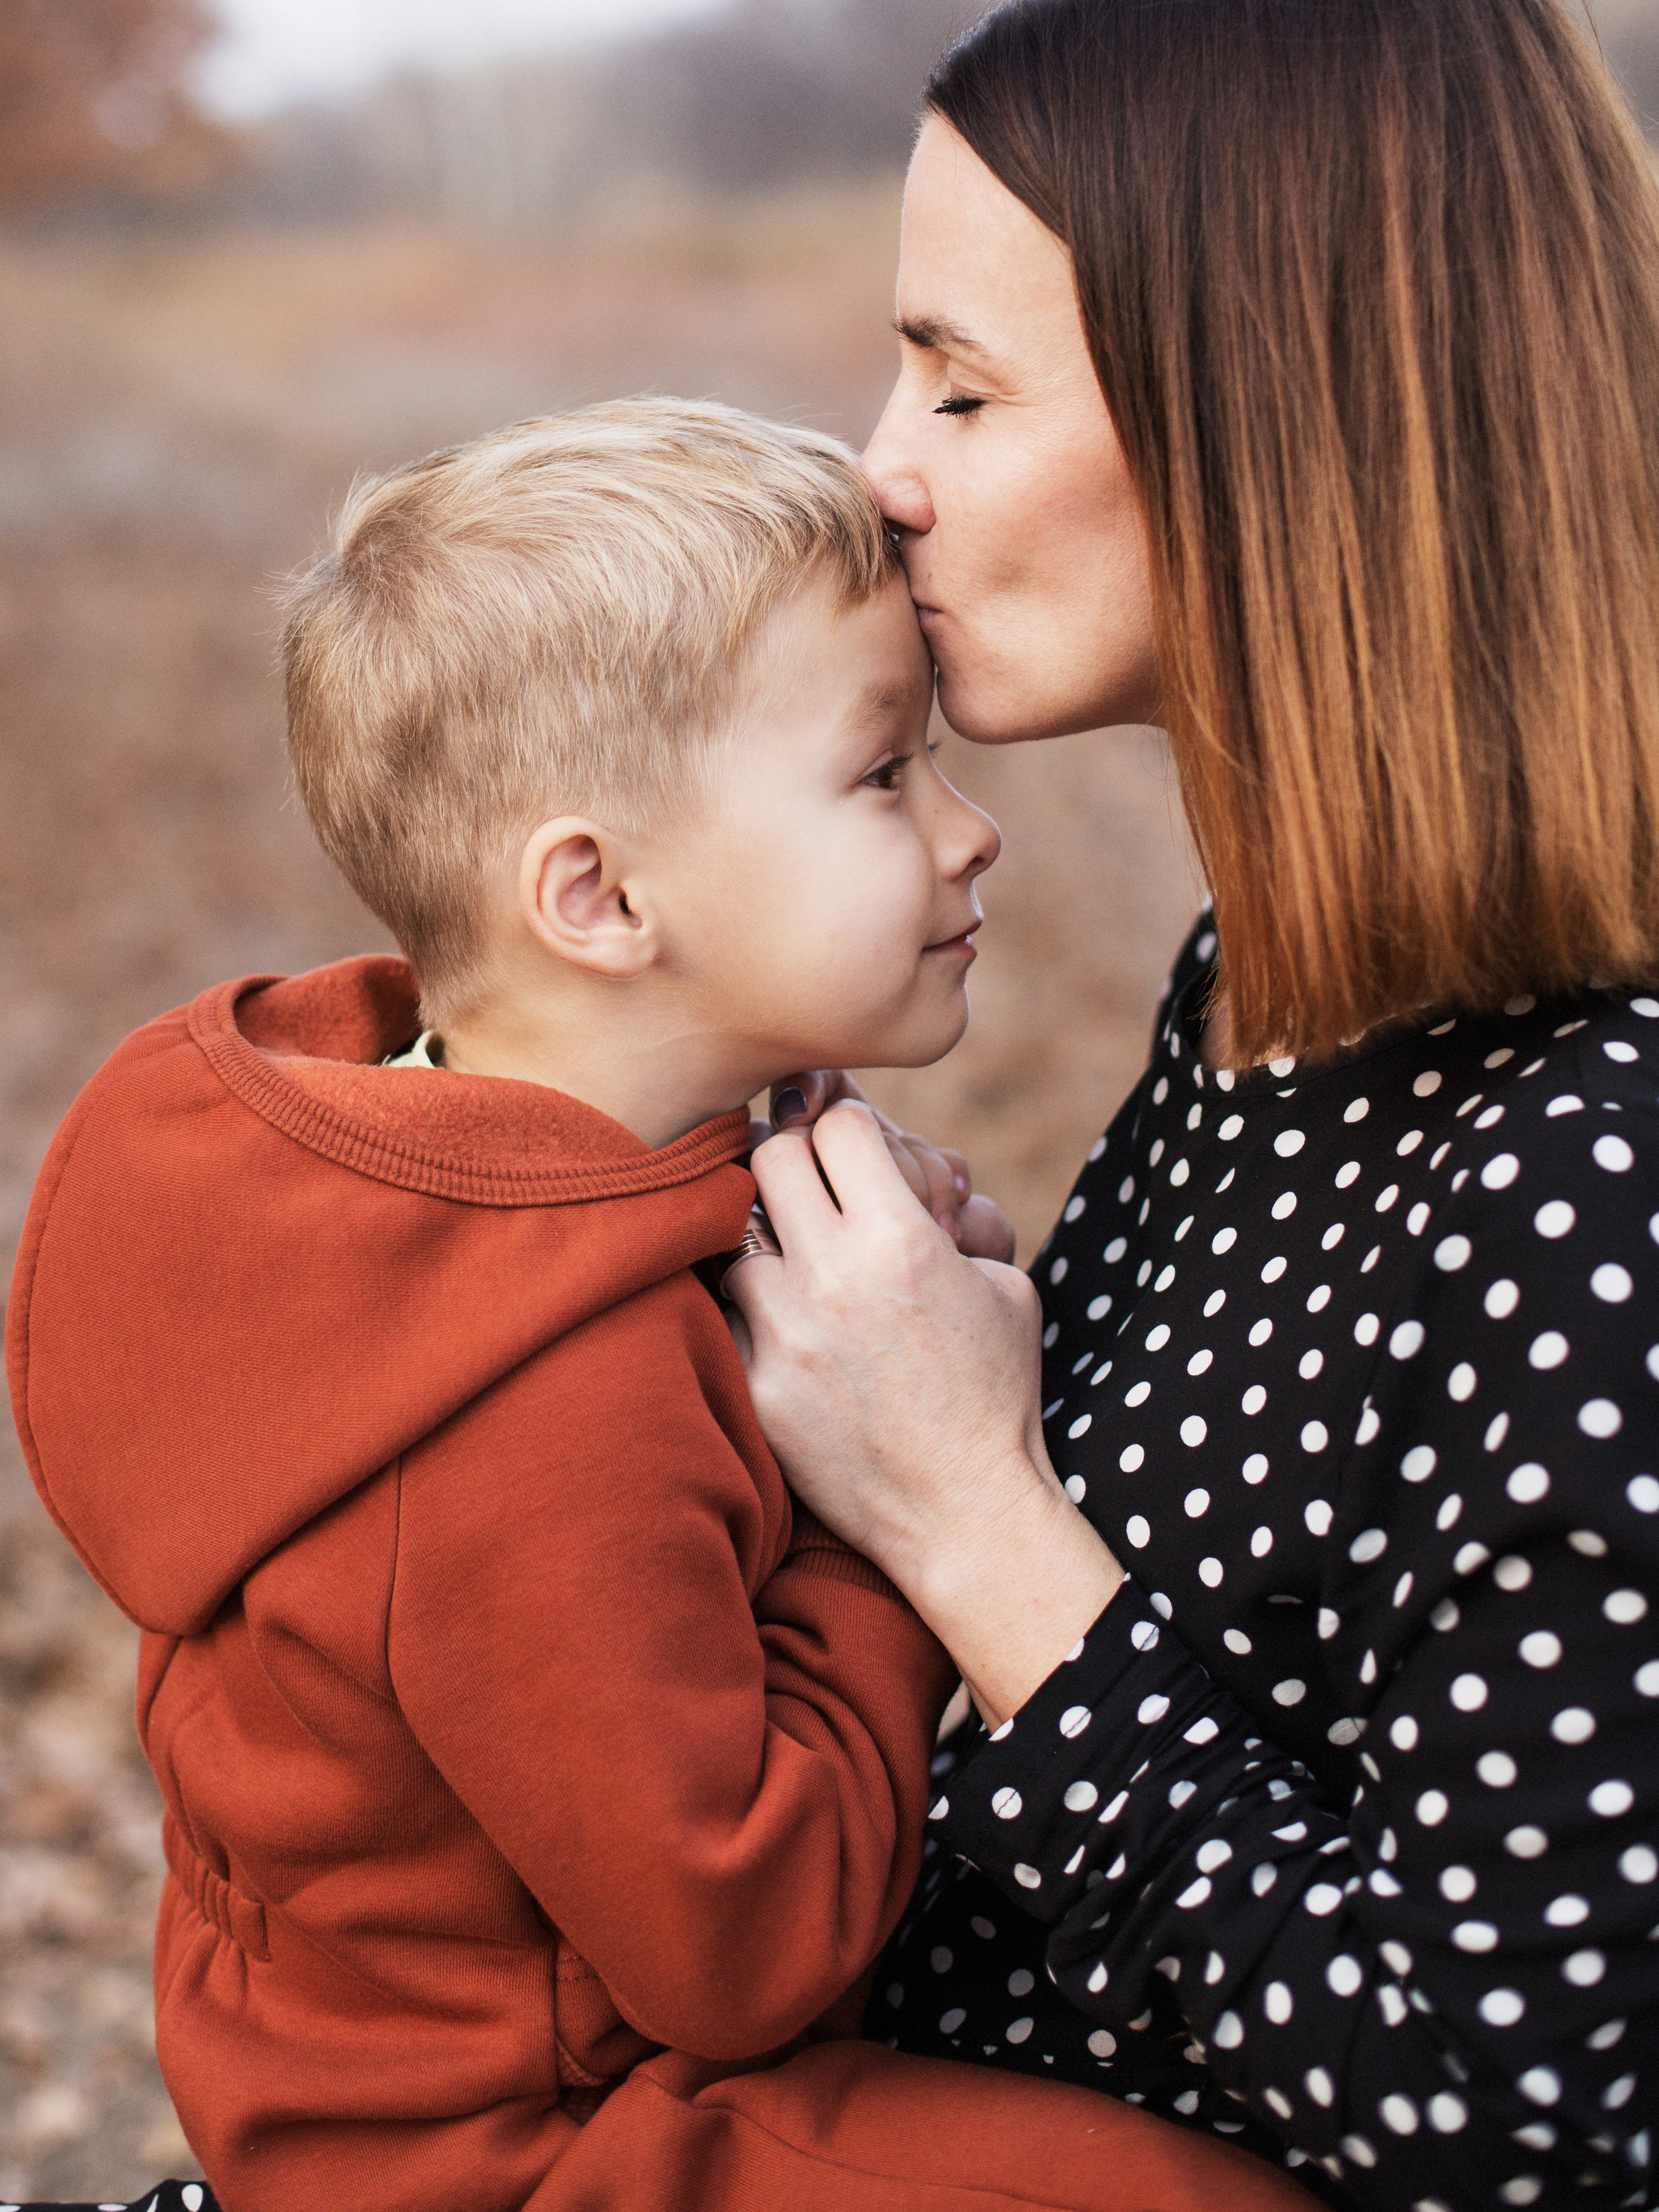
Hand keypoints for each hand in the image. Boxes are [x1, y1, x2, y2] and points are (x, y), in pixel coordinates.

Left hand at [724, 1103, 1123, 1724]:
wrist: (965, 1512)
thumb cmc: (995, 1393)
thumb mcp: (1004, 1287)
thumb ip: (955, 1219)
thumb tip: (917, 1178)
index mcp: (902, 1239)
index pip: (838, 1124)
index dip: (847, 1126)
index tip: (850, 1147)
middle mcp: (833, 1276)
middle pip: (770, 1155)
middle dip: (795, 1160)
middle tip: (809, 1184)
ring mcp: (784, 1334)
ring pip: (735, 1233)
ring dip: (763, 1238)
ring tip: (795, 1262)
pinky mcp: (754, 1387)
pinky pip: (722, 1313)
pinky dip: (745, 1309)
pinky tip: (777, 1323)